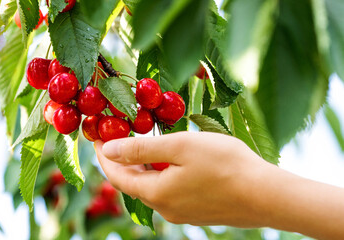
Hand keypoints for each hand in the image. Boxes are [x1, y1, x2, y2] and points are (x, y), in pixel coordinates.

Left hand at [94, 132, 274, 226]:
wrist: (268, 195)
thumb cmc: (225, 165)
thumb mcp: (179, 147)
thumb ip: (141, 148)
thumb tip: (108, 150)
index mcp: (156, 193)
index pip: (117, 176)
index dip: (104, 156)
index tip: (96, 136)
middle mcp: (165, 208)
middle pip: (133, 183)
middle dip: (121, 160)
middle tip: (116, 135)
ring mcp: (182, 213)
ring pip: (151, 187)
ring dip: (142, 166)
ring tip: (140, 143)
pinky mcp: (197, 212)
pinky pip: (168, 191)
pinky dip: (160, 174)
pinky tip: (169, 160)